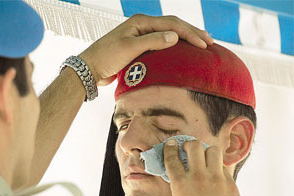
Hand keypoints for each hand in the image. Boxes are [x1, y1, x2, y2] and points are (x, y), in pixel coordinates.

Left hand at [79, 15, 212, 85]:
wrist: (90, 68)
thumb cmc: (107, 57)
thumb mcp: (129, 48)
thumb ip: (152, 41)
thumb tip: (175, 36)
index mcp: (141, 22)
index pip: (172, 24)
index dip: (190, 33)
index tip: (205, 43)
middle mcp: (142, 26)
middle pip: (172, 26)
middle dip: (192, 33)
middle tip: (209, 42)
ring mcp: (141, 36)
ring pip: (168, 34)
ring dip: (184, 39)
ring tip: (200, 44)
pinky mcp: (139, 47)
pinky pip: (160, 44)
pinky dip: (174, 47)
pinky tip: (181, 53)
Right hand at [163, 139, 248, 195]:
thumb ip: (179, 185)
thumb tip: (179, 171)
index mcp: (181, 184)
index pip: (172, 157)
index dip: (170, 147)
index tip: (171, 144)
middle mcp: (198, 178)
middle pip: (194, 146)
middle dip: (190, 144)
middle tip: (189, 149)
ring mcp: (216, 179)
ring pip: (213, 150)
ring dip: (206, 152)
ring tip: (205, 159)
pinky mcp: (230, 183)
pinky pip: (223, 166)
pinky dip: (217, 167)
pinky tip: (215, 175)